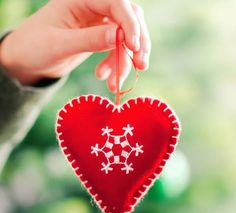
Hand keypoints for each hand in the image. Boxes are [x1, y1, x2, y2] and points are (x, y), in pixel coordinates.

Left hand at [0, 0, 150, 91]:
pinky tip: (104, 77)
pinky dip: (116, 65)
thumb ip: (89, 40)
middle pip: (129, 19)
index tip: (134, 48)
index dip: (130, 25)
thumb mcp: (59, 44)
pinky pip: (117, 50)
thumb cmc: (34, 48)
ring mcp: (98, 24)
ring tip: (114, 84)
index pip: (117, 3)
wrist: (28, 61)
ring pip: (126, 38)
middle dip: (136, 44)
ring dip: (125, 61)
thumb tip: (121, 37)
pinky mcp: (99, 39)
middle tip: (141, 66)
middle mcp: (94, 8)